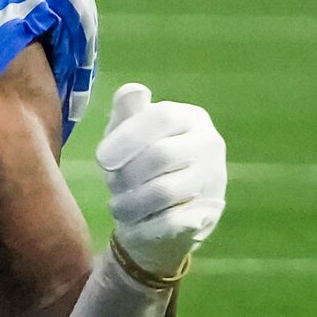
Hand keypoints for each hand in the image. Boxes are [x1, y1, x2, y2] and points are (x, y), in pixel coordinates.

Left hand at [94, 83, 226, 280]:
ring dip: (130, 203)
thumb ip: (127, 112)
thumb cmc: (140, 163)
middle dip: (126, 173)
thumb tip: (134, 90)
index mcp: (191, 118)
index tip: (101, 160)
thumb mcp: (127, 134)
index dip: (127, 138)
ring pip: (164, 191)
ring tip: (118, 206)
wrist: (161, 217)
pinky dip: (143, 225)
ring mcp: (214, 180)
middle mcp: (210, 144)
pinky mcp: (210, 215)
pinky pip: (171, 222)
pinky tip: (133, 225)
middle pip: (161, 154)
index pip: (160, 117)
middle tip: (112, 184)